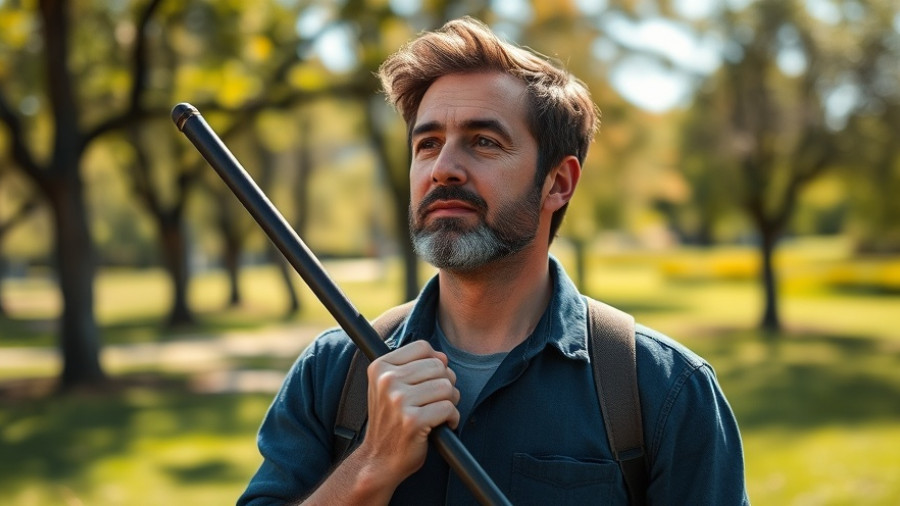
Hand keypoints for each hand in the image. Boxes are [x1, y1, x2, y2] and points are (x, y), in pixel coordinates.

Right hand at [358, 340, 459, 483]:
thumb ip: (413, 366)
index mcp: (380, 367)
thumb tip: (442, 356)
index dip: (434, 363)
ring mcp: (399, 401)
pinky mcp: (413, 421)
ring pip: (447, 387)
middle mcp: (387, 381)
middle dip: (446, 384)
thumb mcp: (390, 387)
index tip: (430, 380)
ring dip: (451, 401)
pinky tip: (442, 425)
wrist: (379, 459)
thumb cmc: (390, 421)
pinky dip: (452, 418)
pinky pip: (449, 408)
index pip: (423, 348)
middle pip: (438, 367)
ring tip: (439, 412)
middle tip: (437, 400)